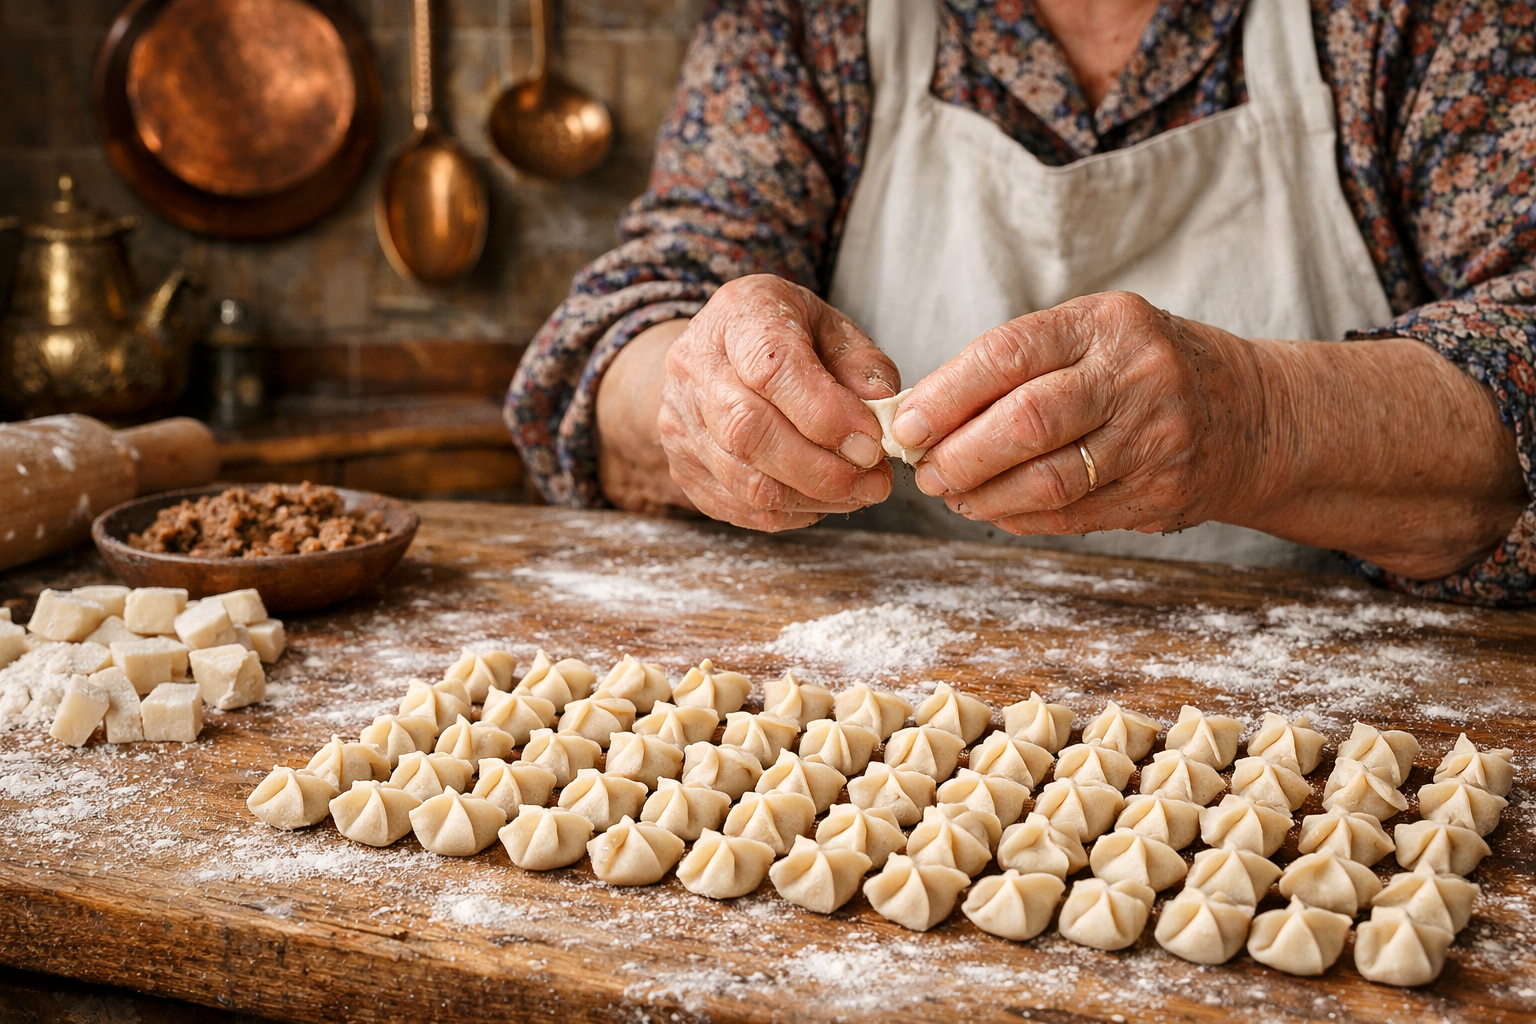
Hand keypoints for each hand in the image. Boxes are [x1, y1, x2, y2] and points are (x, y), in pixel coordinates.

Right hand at [658, 275, 898, 530]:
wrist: (716, 352)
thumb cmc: (784, 336)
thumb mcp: (831, 327)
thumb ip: (862, 365)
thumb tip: (881, 412)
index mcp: (738, 315)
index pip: (772, 369)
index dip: (827, 415)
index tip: (871, 442)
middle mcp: (696, 366)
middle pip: (749, 432)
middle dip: (823, 469)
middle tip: (873, 480)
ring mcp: (681, 422)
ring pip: (745, 481)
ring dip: (813, 498)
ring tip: (858, 492)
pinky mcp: (683, 467)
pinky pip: (739, 507)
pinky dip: (790, 513)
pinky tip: (821, 499)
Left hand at [890, 291, 1267, 536]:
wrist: (1252, 412)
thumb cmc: (1143, 369)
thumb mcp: (1094, 336)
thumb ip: (1018, 365)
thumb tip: (922, 411)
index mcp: (1107, 323)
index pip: (1008, 354)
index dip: (946, 396)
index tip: (906, 424)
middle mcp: (1137, 376)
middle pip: (1026, 423)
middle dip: (959, 455)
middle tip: (924, 470)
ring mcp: (1156, 438)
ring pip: (1047, 480)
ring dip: (983, 495)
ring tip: (952, 493)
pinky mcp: (1164, 493)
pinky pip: (1073, 516)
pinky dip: (1019, 518)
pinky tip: (993, 510)